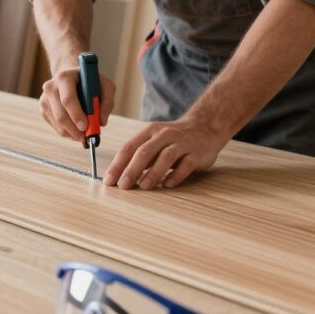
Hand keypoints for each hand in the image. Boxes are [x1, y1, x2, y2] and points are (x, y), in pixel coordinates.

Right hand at [39, 67, 115, 141]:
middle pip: (60, 115)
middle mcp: (50, 88)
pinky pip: (56, 127)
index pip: (68, 99)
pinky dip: (68, 133)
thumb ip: (108, 102)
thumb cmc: (90, 83)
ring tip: (85, 134)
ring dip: (73, 133)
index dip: (76, 115)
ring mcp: (44, 100)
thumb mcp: (105, 86)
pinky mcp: (43, 110)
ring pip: (58, 124)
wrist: (73, 78)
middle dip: (75, 129)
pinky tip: (77, 129)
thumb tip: (101, 121)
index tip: (85, 127)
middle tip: (87, 137)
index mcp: (64, 78)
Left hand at [103, 116, 230, 189]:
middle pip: (144, 152)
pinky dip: (176, 176)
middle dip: (131, 170)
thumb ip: (139, 157)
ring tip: (143, 186)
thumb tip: (118, 176)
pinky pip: (185, 165)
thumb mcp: (154, 141)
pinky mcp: (197, 153)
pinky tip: (167, 185)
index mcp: (150, 131)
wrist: (205, 127)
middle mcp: (165, 135)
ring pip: (165, 157)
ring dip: (153, 173)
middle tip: (123, 186)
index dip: (118, 165)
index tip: (109, 181)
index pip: (129, 148)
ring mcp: (182, 143)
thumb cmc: (174, 139)